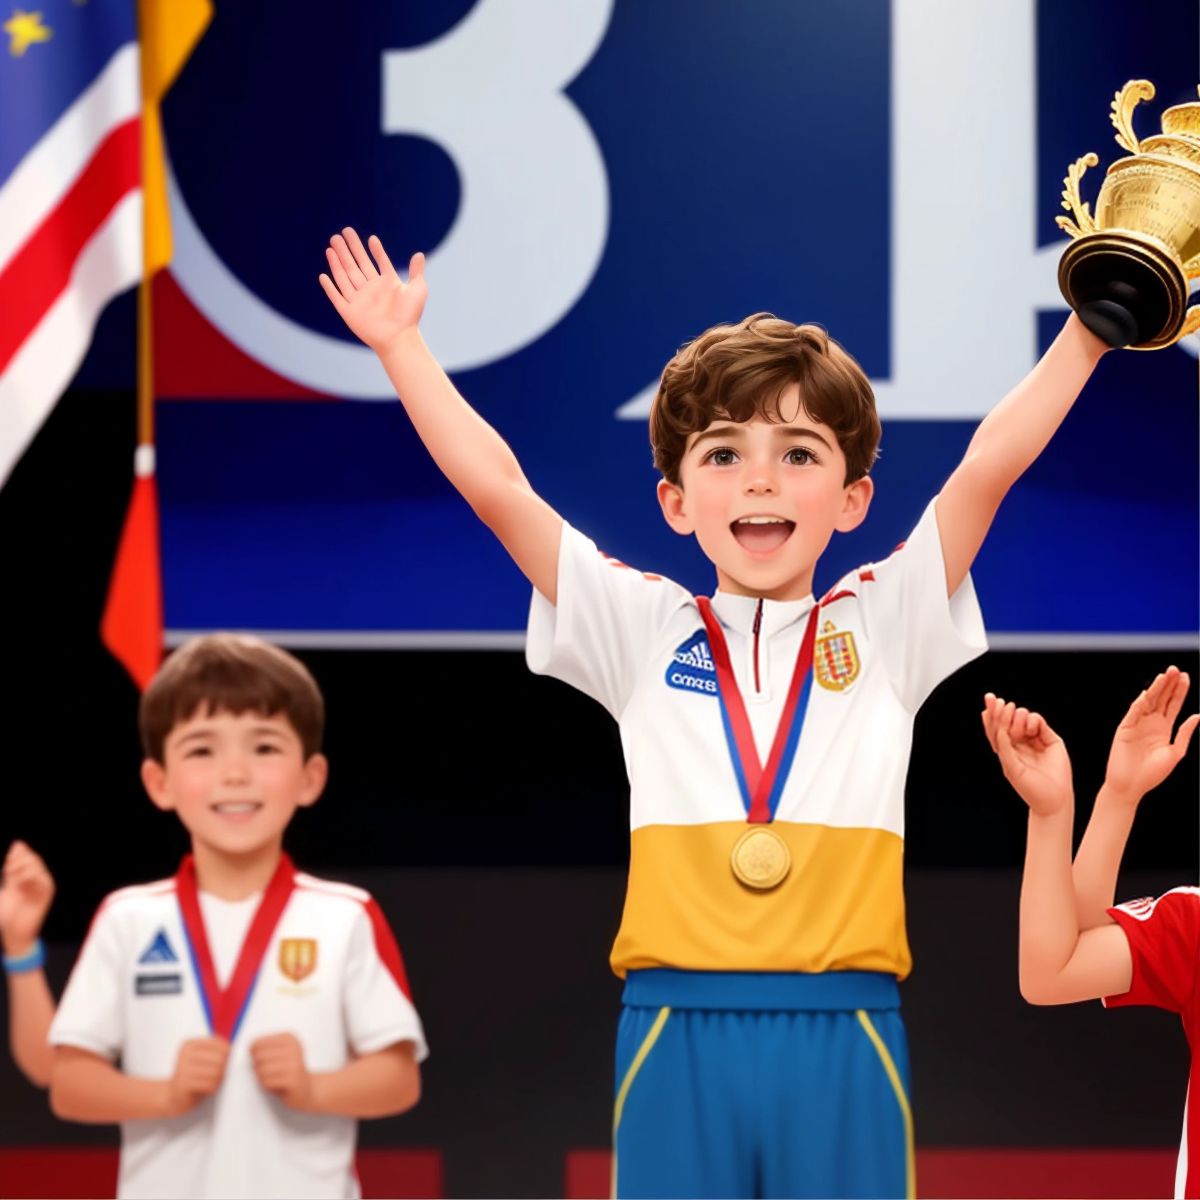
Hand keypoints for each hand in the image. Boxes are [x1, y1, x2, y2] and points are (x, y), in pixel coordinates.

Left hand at [0, 841, 54, 954]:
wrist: (15, 934)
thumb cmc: (7, 916)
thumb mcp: (5, 891)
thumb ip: (9, 873)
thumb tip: (12, 854)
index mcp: (26, 877)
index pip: (27, 856)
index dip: (18, 853)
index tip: (6, 861)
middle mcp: (36, 879)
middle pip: (33, 858)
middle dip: (19, 860)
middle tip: (7, 869)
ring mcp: (42, 885)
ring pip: (37, 866)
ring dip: (23, 867)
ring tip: (11, 877)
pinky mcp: (47, 893)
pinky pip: (43, 878)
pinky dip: (31, 876)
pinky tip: (19, 882)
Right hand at [164, 1037, 229, 1116]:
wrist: (172, 1098)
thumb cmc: (193, 1076)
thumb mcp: (202, 1059)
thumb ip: (215, 1051)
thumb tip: (234, 1049)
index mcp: (189, 1044)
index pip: (219, 1044)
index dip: (228, 1054)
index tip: (225, 1063)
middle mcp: (185, 1054)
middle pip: (219, 1058)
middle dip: (224, 1068)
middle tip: (221, 1076)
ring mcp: (182, 1068)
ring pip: (216, 1072)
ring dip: (220, 1079)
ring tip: (214, 1082)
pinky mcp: (184, 1084)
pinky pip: (210, 1084)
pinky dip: (214, 1088)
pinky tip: (208, 1090)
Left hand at [250, 1033, 312, 1110]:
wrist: (307, 1090)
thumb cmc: (287, 1071)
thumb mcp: (279, 1054)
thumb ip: (264, 1048)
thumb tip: (249, 1048)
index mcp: (289, 1038)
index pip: (257, 1044)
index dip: (253, 1056)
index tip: (262, 1061)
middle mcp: (293, 1048)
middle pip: (259, 1056)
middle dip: (257, 1067)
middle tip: (265, 1073)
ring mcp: (294, 1064)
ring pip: (262, 1070)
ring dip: (261, 1078)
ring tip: (270, 1079)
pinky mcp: (292, 1080)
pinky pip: (267, 1082)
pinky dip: (266, 1086)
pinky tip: (275, 1085)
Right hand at [319, 228, 426, 355]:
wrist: (399, 338)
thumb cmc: (410, 316)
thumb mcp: (417, 290)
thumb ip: (416, 272)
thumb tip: (419, 254)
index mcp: (385, 284)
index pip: (377, 262)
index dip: (375, 251)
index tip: (371, 239)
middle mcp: (370, 290)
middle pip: (356, 265)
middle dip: (349, 249)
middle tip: (342, 233)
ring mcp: (358, 300)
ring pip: (344, 276)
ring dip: (337, 261)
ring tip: (331, 246)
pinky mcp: (349, 312)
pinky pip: (336, 297)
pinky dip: (329, 287)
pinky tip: (323, 275)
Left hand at [982, 694, 1072, 816]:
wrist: (1053, 799)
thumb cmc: (1030, 788)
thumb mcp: (1012, 768)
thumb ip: (1004, 747)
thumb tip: (1000, 728)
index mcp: (1006, 749)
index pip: (996, 728)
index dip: (992, 714)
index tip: (989, 699)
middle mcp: (1019, 742)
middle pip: (1006, 719)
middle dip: (1001, 710)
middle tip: (1001, 703)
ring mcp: (1034, 739)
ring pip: (1021, 717)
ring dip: (1017, 718)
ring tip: (1019, 732)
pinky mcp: (1049, 738)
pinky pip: (1037, 721)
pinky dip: (1032, 720)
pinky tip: (1030, 729)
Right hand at [1105, 666, 1198, 801]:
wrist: (1131, 786)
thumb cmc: (1152, 774)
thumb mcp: (1175, 753)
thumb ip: (1185, 734)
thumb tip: (1197, 715)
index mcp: (1163, 729)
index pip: (1173, 704)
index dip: (1179, 691)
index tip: (1186, 677)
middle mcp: (1150, 723)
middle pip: (1161, 698)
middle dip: (1168, 684)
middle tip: (1176, 670)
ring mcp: (1137, 724)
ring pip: (1147, 702)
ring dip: (1155, 689)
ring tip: (1164, 676)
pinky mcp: (1125, 729)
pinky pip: (1133, 713)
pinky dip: (1139, 704)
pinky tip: (1147, 694)